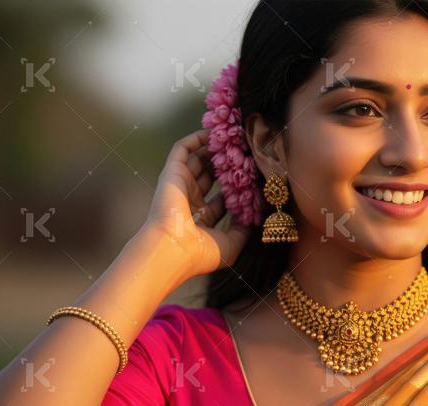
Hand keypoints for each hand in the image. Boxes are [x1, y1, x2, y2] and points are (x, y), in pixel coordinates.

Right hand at [142, 129, 250, 278]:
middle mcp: (189, 201)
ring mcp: (180, 186)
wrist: (173, 248)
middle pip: (210, 176)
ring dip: (214, 148)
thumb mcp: (231, 245)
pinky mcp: (172, 173)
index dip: (238, 187)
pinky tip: (214, 132)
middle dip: (227, 164)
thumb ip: (244, 230)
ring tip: (233, 137)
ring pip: (197, 160)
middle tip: (245, 152)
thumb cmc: (201, 252)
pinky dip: (196, 139)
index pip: (221, 199)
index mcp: (201, 219)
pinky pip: (182, 149)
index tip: (254, 177)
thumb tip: (255, 216)